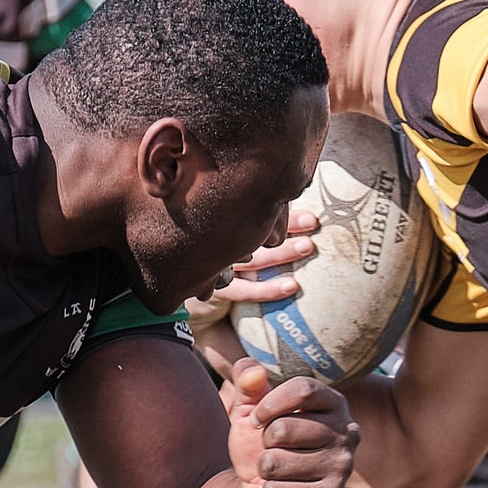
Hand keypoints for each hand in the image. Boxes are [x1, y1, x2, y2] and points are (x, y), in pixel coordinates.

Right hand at [184, 208, 317, 328]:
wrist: (175, 284)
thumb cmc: (207, 248)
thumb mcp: (223, 226)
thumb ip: (248, 213)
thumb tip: (288, 197)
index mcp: (219, 219)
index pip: (250, 210)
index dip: (280, 210)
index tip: (305, 209)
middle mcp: (215, 239)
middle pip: (252, 230)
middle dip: (284, 227)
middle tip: (312, 221)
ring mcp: (211, 263)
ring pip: (252, 259)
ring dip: (281, 254)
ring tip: (307, 246)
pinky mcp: (209, 289)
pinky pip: (243, 290)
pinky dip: (267, 289)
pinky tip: (291, 286)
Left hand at [225, 358, 357, 487]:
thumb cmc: (264, 444)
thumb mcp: (250, 409)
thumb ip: (247, 382)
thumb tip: (252, 371)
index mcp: (333, 403)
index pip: (303, 389)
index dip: (269, 404)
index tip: (256, 418)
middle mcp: (346, 433)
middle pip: (283, 428)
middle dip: (264, 441)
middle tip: (273, 449)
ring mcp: (341, 467)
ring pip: (275, 463)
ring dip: (264, 469)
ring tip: (278, 470)